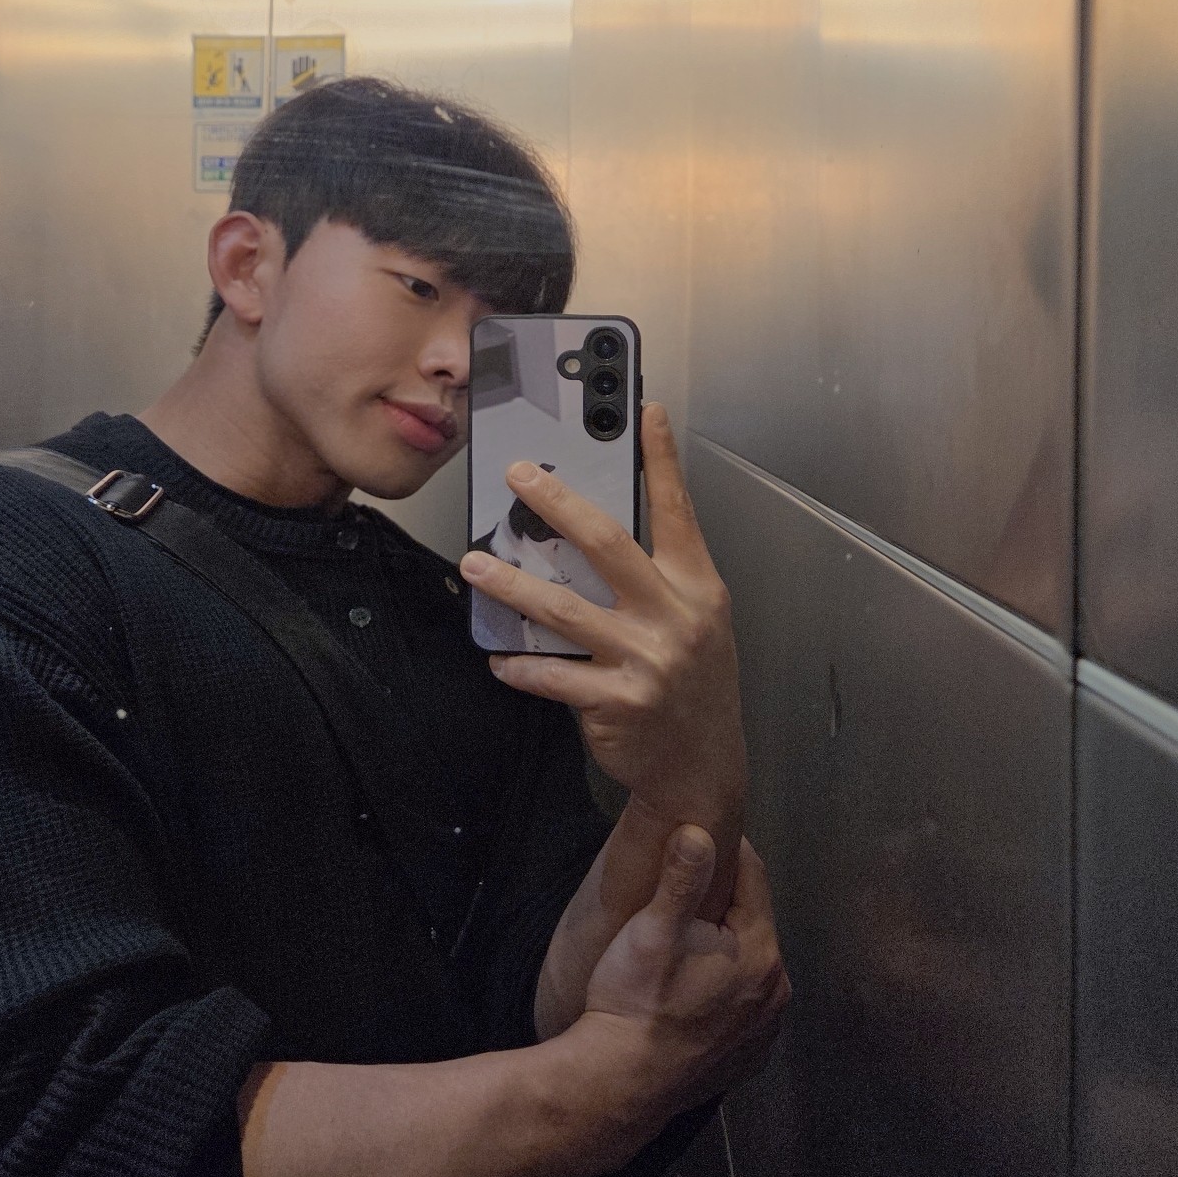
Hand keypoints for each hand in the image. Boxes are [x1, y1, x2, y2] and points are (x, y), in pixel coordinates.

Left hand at [459, 403, 743, 831]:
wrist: (703, 768)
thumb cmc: (691, 682)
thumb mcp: (696, 619)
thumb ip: (657, 575)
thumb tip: (592, 528)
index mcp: (697, 587)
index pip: (678, 510)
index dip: (662, 458)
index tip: (644, 409)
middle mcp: (675, 617)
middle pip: (608, 544)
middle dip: (557, 503)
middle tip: (517, 475)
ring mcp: (645, 660)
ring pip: (563, 610)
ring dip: (511, 584)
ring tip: (474, 563)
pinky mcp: (615, 702)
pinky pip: (552, 675)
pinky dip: (520, 665)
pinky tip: (497, 656)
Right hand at [580, 829, 788, 1134]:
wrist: (618, 1084)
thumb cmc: (635, 1000)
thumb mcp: (653, 930)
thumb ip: (681, 877)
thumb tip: (700, 829)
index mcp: (759, 951)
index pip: (752, 877)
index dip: (726, 851)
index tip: (702, 834)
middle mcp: (776, 990)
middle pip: (753, 922)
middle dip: (725, 902)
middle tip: (686, 889)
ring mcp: (765, 1030)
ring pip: (750, 965)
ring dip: (726, 948)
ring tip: (687, 941)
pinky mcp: (749, 1058)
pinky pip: (744, 1006)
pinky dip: (726, 992)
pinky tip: (693, 991)